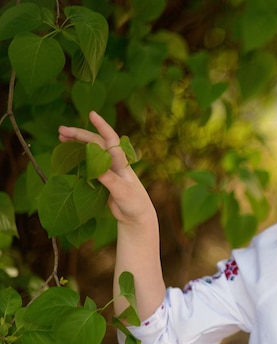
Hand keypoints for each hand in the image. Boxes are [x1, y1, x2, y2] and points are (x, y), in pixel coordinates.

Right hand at [58, 111, 155, 226]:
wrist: (137, 217)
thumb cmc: (134, 203)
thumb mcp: (122, 192)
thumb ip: (110, 180)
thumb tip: (96, 168)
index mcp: (121, 163)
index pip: (111, 140)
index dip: (102, 126)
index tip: (92, 114)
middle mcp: (114, 163)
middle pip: (96, 143)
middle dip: (79, 134)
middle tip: (60, 130)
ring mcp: (108, 170)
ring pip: (91, 152)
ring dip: (77, 144)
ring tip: (61, 138)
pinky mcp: (103, 179)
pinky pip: (88, 164)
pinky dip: (78, 158)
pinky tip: (68, 155)